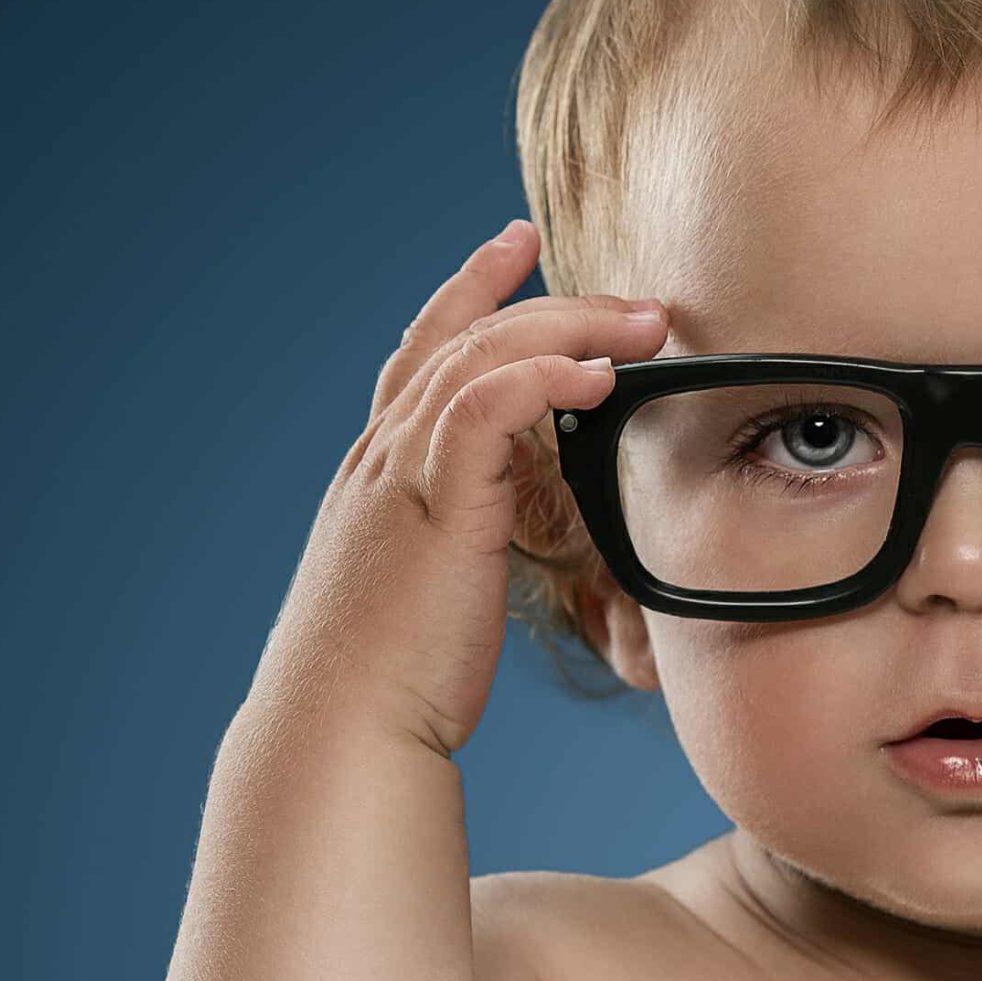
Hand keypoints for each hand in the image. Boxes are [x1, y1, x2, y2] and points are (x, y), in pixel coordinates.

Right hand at [250, 219, 670, 753]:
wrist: (340, 734)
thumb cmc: (393, 686)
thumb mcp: (429, 594)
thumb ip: (461, 544)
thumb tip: (508, 537)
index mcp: (380, 476)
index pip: (424, 353)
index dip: (470, 291)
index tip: (520, 245)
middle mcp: (382, 461)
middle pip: (460, 338)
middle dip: (548, 300)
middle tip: (629, 293)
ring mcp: (400, 479)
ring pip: (479, 359)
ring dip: (567, 329)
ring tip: (641, 323)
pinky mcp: (434, 509)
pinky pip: (483, 410)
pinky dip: (540, 378)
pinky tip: (596, 375)